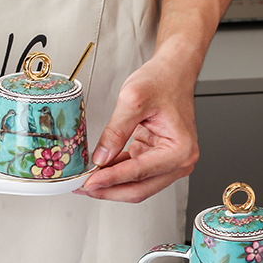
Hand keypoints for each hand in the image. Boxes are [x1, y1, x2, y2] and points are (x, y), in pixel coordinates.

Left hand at [76, 51, 198, 202]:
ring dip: (110, 185)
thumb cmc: (162, 81)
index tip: (88, 183)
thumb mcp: (133, 100)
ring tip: (85, 181)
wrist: (172, 72)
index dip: (110, 180)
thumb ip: (115, 131)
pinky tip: (97, 172)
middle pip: (139, 189)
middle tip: (82, 188)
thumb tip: (101, 158)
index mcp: (180, 150)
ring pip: (135, 186)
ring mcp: (169, 163)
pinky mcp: (157, 160)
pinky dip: (115, 175)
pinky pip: (133, 175)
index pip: (139, 172)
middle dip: (109, 190)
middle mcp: (179, 161)